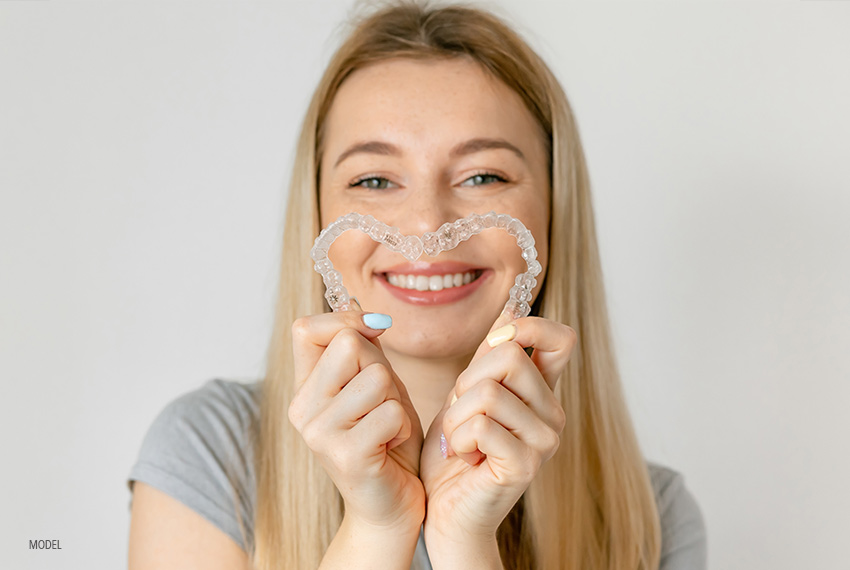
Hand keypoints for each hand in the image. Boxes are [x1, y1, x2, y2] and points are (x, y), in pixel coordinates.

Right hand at [288, 311, 424, 534]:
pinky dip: (402, 426)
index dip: (345, 320)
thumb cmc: (387, 440)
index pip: (306, 328)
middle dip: (381, 367)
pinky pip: (391, 412)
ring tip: (387, 426)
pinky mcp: (345, 455)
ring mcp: (319, 433)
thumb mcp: (376, 385)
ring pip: (377, 377)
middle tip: (383, 402)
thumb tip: (360, 307)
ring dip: (396, 401)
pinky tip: (391, 445)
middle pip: (349, 345)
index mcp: (304, 388)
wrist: (392, 504)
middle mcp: (301, 409)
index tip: (373, 332)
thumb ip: (363, 348)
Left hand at [420, 311, 575, 558]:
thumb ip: (488, 358)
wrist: (445, 511)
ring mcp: (544, 441)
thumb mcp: (466, 395)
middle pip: (509, 356)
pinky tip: (462, 457)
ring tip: (459, 439)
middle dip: (467, 379)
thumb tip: (512, 310)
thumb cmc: (455, 452)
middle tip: (462, 411)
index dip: (528, 327)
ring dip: (456, 415)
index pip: (562, 339)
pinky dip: (457, 439)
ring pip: (488, 392)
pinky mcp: (525, 465)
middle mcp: (552, 414)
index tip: (495, 344)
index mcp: (542, 393)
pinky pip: (480, 425)